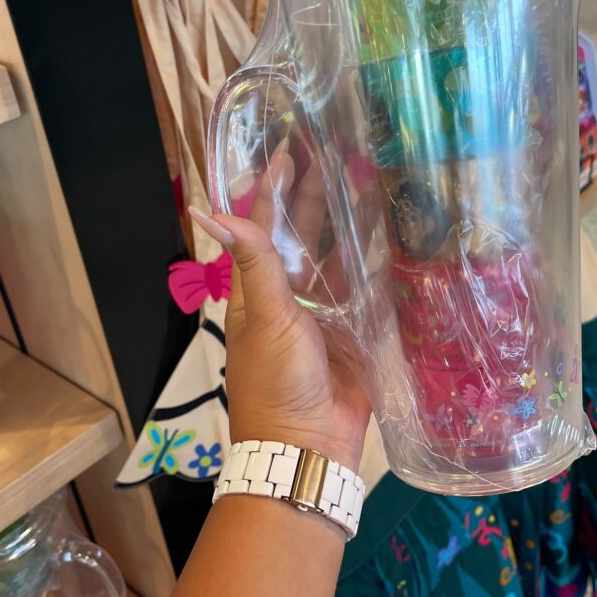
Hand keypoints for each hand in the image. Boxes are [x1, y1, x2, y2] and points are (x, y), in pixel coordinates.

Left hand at [189, 151, 370, 470]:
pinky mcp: (356, 332)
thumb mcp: (265, 317)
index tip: (287, 150)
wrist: (310, 446)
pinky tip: (389, 234)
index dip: (272, 188)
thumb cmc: (277, 380)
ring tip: (365, 179)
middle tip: (332, 151)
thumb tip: (208, 211)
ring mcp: (325, 314)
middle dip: (313, 195)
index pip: (262, 226)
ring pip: (337, 256)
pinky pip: (366, 288)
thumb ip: (252, 261)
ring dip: (347, 222)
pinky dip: (376, 262)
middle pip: (302, 235)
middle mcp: (290, 296)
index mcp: (258, 290)